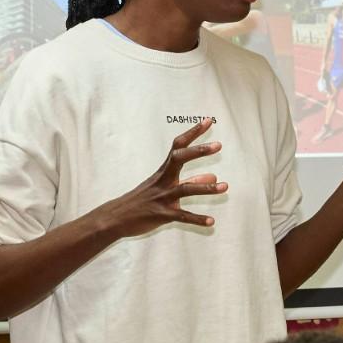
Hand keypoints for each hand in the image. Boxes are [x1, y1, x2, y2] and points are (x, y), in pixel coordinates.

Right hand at [97, 119, 226, 238]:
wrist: (117, 218)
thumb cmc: (143, 200)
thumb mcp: (165, 187)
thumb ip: (191, 181)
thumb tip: (214, 176)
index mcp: (164, 171)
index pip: (179, 146)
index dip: (193, 133)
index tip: (208, 121)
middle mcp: (163, 180)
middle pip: (180, 159)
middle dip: (199, 151)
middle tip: (218, 145)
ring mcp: (162, 197)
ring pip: (185, 189)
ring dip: (206, 188)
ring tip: (225, 186)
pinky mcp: (161, 215)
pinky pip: (182, 216)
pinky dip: (197, 219)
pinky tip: (211, 222)